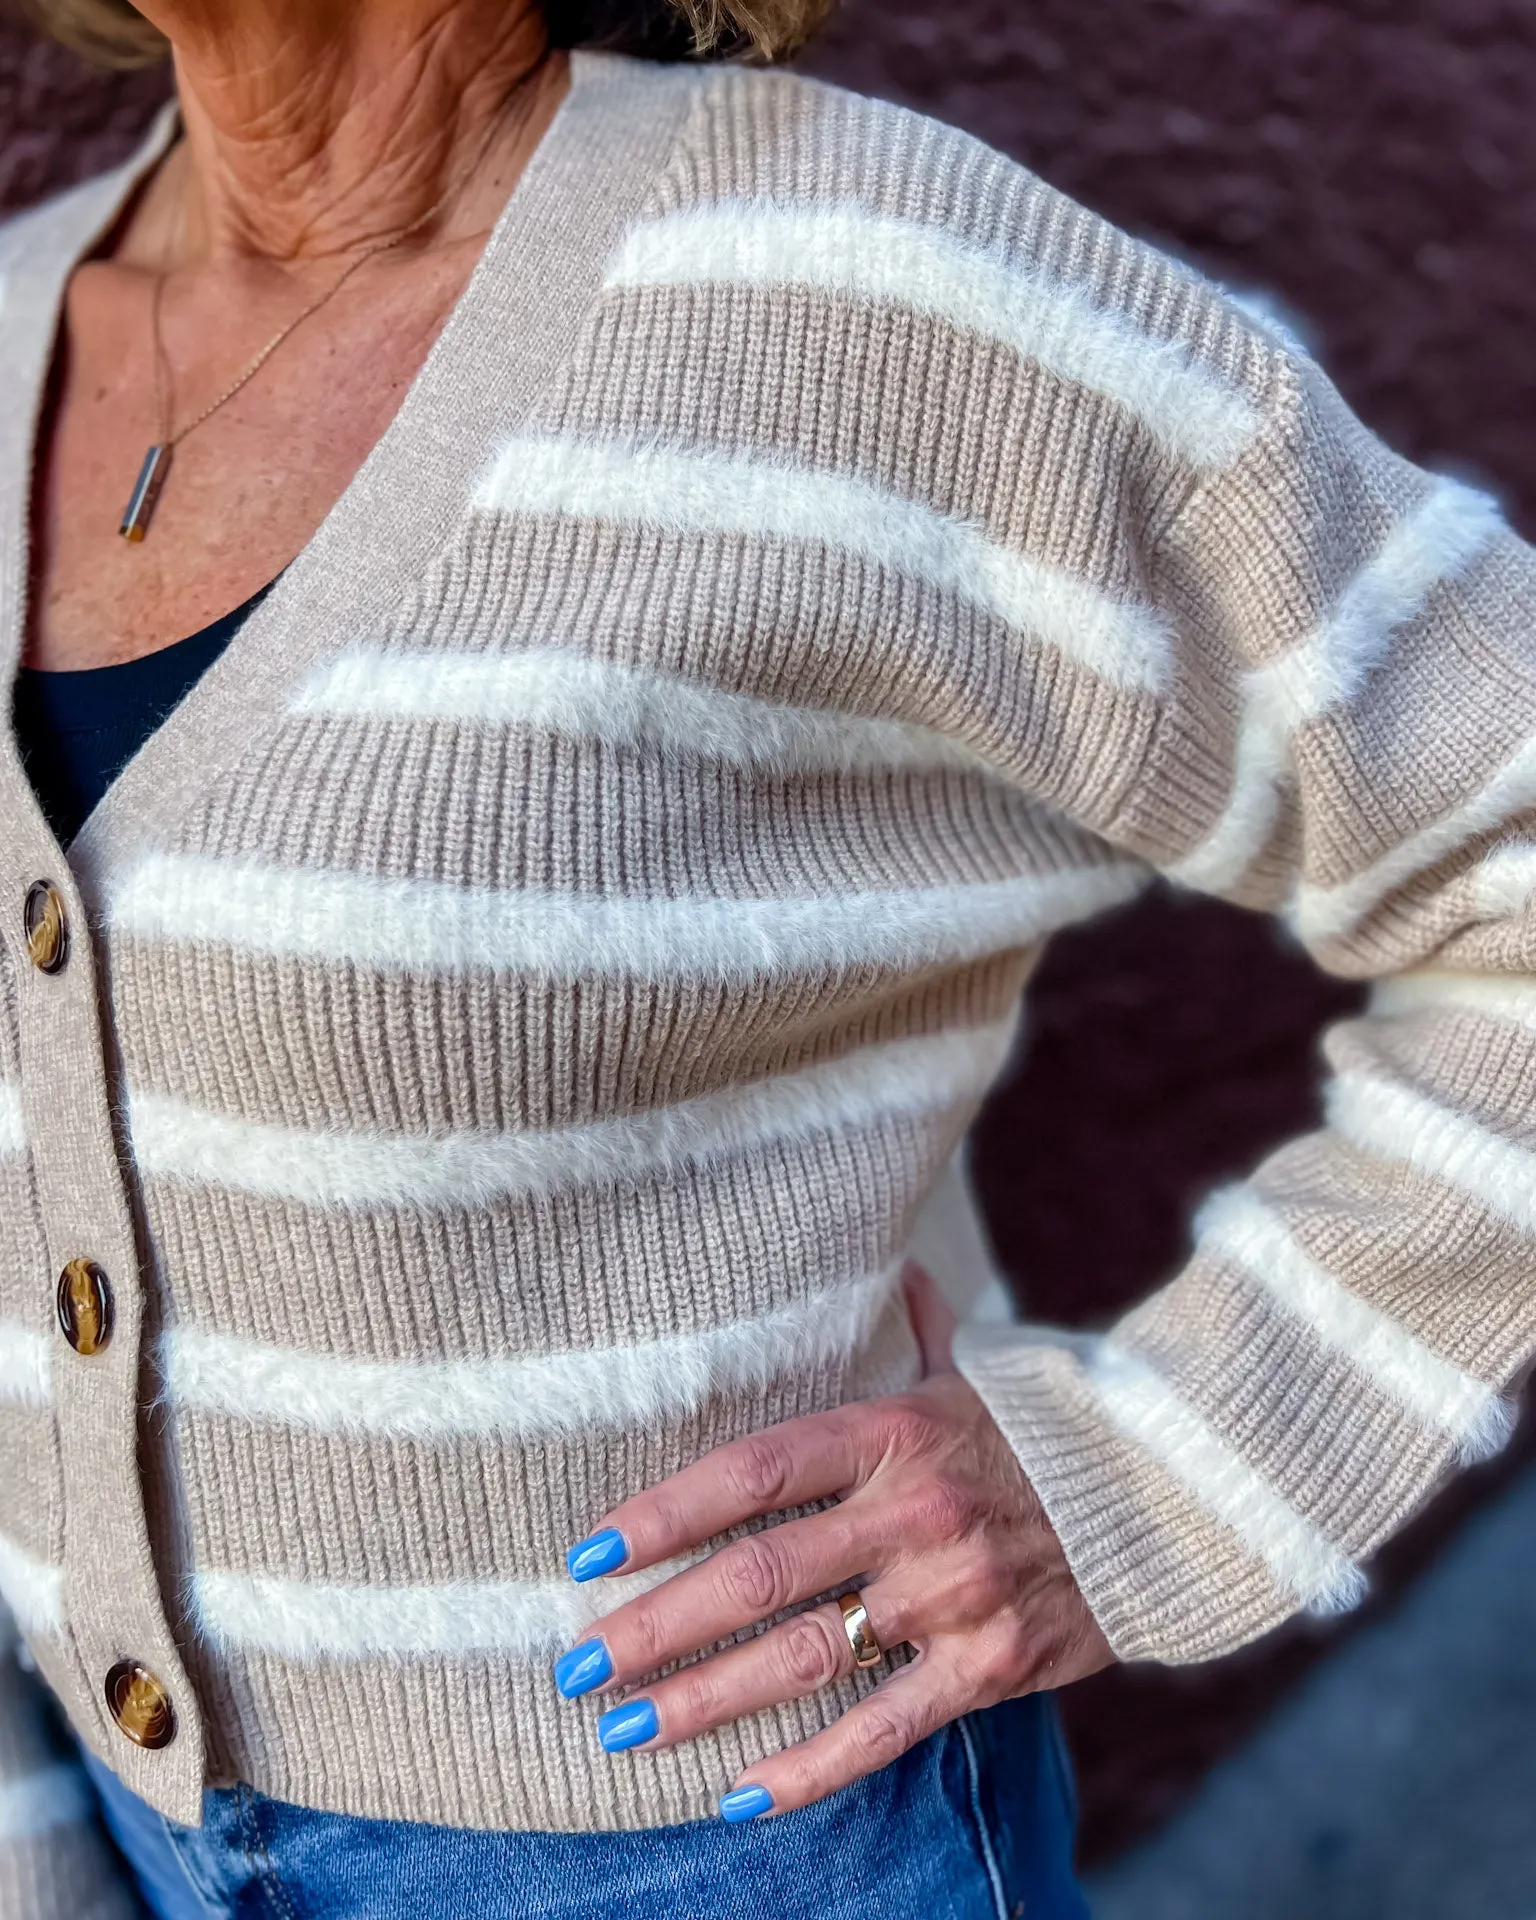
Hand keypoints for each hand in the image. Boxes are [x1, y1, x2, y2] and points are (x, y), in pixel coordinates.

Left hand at [552, 1264, 1114, 1818]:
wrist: (1170, 1492)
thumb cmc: (1045, 1429)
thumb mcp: (975, 1369)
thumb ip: (917, 1328)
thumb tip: (896, 1263)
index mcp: (893, 1431)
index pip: (753, 1471)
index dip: (664, 1510)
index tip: (588, 1548)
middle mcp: (913, 1512)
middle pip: (757, 1575)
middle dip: (656, 1625)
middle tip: (577, 1663)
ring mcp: (950, 1594)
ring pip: (803, 1658)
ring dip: (702, 1701)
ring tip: (622, 1730)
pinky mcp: (990, 1665)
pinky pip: (883, 1728)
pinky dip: (806, 1768)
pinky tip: (735, 1798)